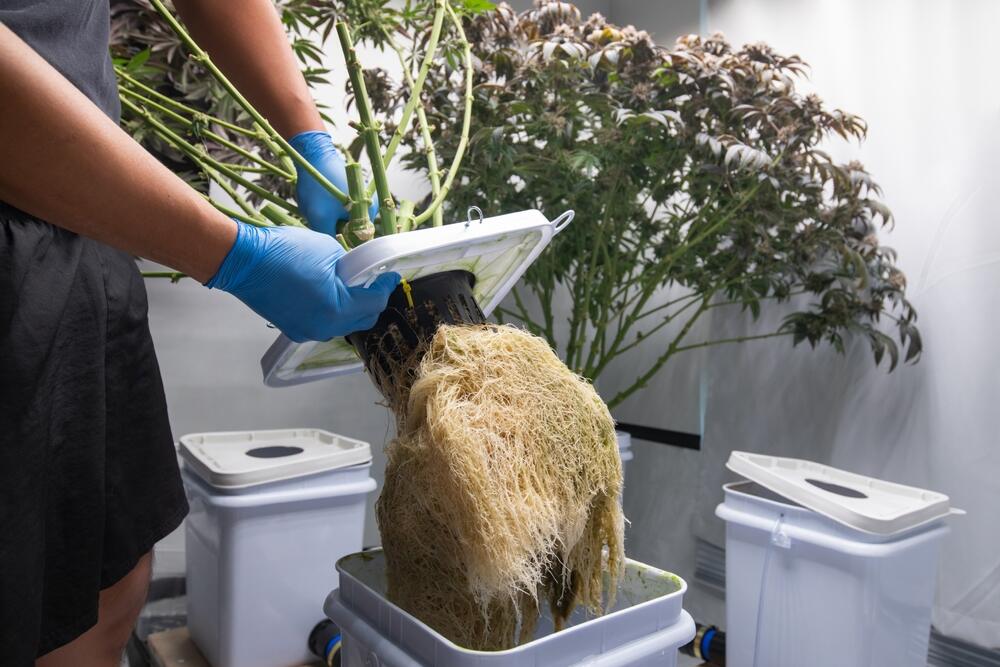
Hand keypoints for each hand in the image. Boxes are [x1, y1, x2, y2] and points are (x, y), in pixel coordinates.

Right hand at [206, 222, 398, 341]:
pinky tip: (330, 295)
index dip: (385, 287)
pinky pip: (323, 324)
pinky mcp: (293, 329)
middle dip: (372, 302)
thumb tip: (356, 274)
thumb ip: (349, 267)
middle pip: (362, 320)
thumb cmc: (284, 251)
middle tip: (373, 283)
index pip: (374, 302)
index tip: (390, 276)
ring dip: (352, 309)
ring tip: (352, 288)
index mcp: (337, 308)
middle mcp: (324, 327)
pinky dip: (332, 312)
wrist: (242, 261)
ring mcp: (307, 331)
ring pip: (343, 325)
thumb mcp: (329, 250)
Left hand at [290, 130, 378, 235]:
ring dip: (331, 221)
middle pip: (353, 231)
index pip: (361, 240)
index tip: (330, 243)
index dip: (345, 245)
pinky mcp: (352, 193)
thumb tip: (335, 254)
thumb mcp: (320, 218)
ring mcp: (362, 198)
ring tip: (319, 211)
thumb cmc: (317, 186)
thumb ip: (331, 238)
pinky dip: (330, 212)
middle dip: (336, 231)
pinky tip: (319, 204)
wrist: (312, 154)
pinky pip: (341, 211)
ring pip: (345, 221)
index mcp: (370, 212)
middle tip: (321, 223)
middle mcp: (370, 205)